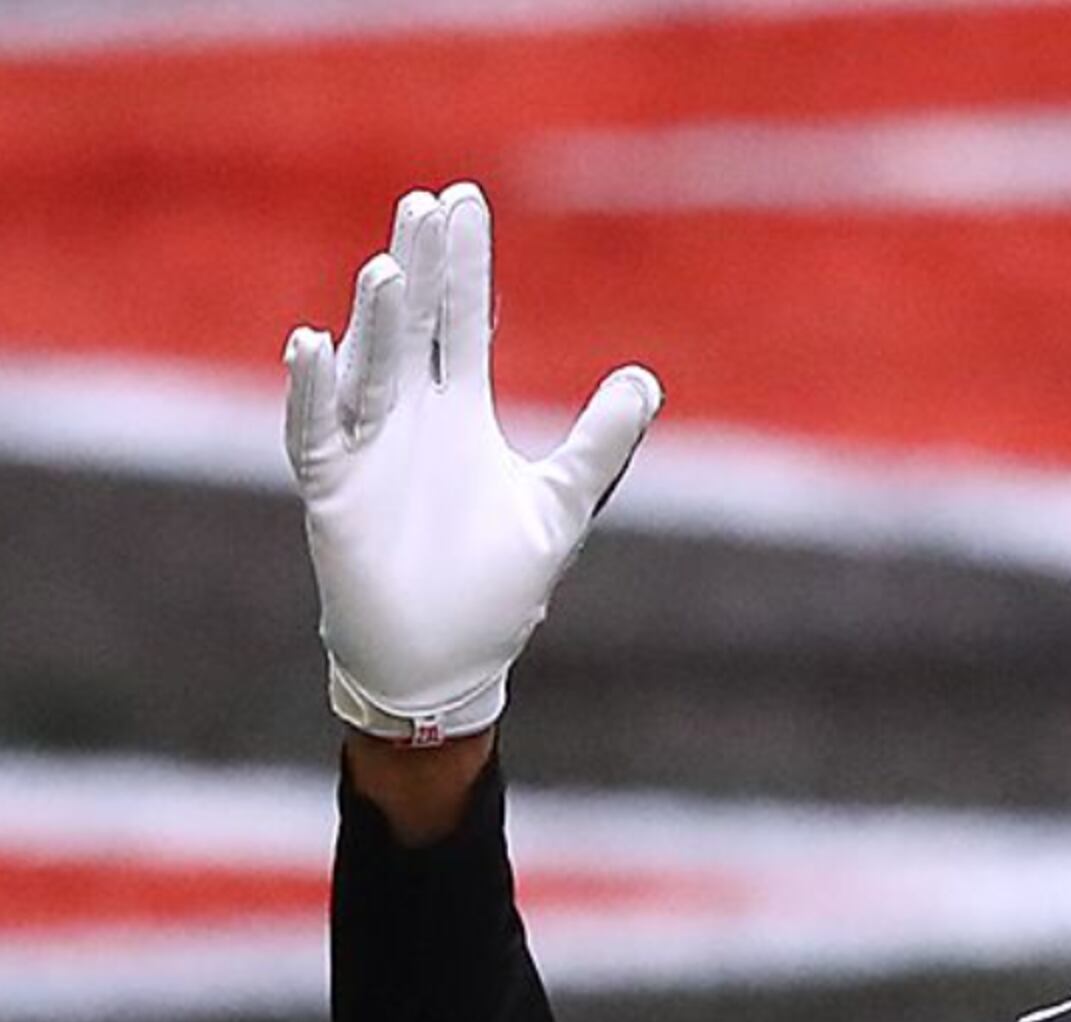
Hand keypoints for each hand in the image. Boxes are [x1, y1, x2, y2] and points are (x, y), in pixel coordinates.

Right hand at [285, 181, 662, 744]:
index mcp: (462, 413)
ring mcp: (368, 449)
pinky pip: (317, 431)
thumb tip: (644, 378)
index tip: (466, 198)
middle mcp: (411, 418)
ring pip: (369, 368)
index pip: (463, 320)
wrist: (448, 660)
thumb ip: (600, 442)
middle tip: (426, 205)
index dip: (465, 264)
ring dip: (374, 321)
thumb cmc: (498, 583)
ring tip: (388, 269)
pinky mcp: (335, 491)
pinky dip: (315, 391)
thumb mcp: (564, 503)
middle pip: (414, 326)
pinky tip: (313, 344)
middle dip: (421, 268)